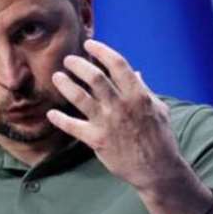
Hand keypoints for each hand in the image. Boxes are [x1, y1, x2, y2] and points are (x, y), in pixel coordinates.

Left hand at [47, 39, 185, 191]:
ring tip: (57, 77)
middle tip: (68, 60)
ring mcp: (108, 123)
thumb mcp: (159, 109)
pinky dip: (60, 119)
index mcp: (138, 95)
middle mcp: (121, 106)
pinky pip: (73, 127)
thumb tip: (136, 73)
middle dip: (78, 65)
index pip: (117, 64)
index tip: (89, 44)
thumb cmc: (161, 138)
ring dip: (65, 85)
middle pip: (94, 77)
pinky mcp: (97, 140)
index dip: (101, 51)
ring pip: (80, 97)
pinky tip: (51, 113)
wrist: (158, 170)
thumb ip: (144, 90)